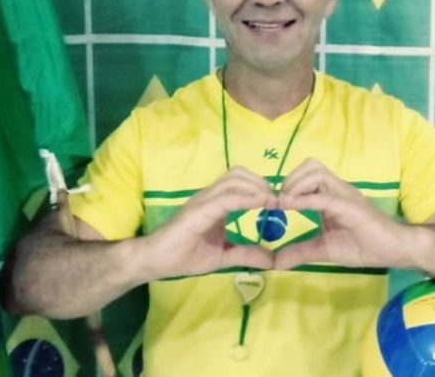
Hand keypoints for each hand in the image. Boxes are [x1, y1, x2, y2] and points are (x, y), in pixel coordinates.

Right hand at [148, 166, 277, 278]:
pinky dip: (246, 198)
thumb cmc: (182, 256)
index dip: (262, 188)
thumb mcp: (222, 257)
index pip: (241, 183)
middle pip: (240, 174)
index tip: (280, 202)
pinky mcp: (198, 210)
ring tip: (273, 202)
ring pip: (234, 180)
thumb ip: (245, 254)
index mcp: (215, 203)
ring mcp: (203, 201)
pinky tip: (261, 204)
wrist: (154, 261)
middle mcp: (210, 196)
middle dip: (262, 183)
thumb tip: (272, 260)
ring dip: (257, 187)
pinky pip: (226, 198)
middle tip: (278, 201)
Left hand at [274, 158, 407, 269]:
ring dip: (296, 185)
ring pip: (316, 172)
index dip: (287, 183)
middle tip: (280, 202)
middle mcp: (337, 188)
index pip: (306, 174)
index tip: (272, 202)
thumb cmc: (365, 246)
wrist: (396, 250)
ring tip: (286, 204)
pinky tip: (290, 207)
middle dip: (289, 180)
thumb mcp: (324, 249)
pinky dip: (304, 199)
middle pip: (310, 165)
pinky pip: (324, 196)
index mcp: (330, 194)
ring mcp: (344, 194)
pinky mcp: (350, 206)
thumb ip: (300, 251)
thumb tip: (275, 262)